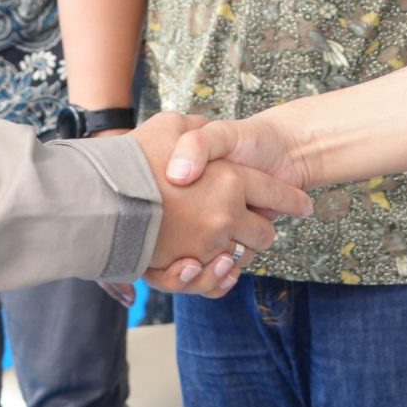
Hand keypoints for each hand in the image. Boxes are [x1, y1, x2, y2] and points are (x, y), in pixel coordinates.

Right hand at [130, 112, 311, 297]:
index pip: (275, 193)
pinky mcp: (187, 268)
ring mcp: (207, 244)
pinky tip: (215, 266)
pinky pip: (215, 281)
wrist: (101, 194)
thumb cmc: (137, 155)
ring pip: (240, 259)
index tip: (305, 206)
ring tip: (228, 244)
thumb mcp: (171, 125)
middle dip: (263, 232)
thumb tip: (209, 137)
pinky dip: (218, 278)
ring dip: (238, 254)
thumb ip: (198, 132)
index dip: (292, 201)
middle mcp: (226, 214)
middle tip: (258, 226)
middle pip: (263, 235)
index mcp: (230, 179)